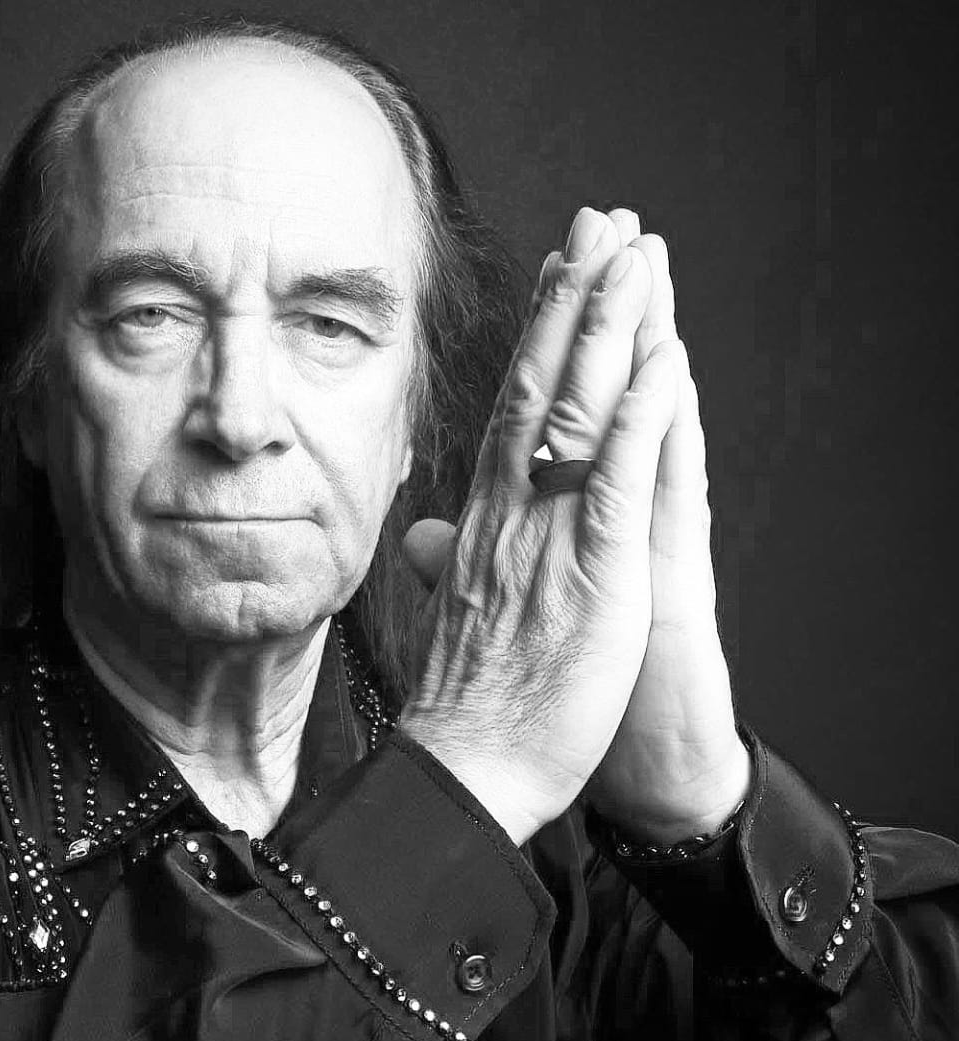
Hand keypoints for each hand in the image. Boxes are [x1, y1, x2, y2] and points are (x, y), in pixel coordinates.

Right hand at [399, 208, 748, 844]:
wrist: (461, 775)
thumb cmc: (461, 711)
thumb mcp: (449, 622)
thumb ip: (443, 567)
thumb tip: (424, 543)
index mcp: (483, 529)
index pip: (513, 414)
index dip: (539, 339)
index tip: (557, 275)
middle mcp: (511, 518)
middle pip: (540, 388)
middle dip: (574, 300)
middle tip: (599, 222)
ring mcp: (548, 542)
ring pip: (577, 417)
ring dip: (608, 331)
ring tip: (634, 255)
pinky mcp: (591, 579)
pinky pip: (614, 483)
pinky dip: (637, 419)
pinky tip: (658, 361)